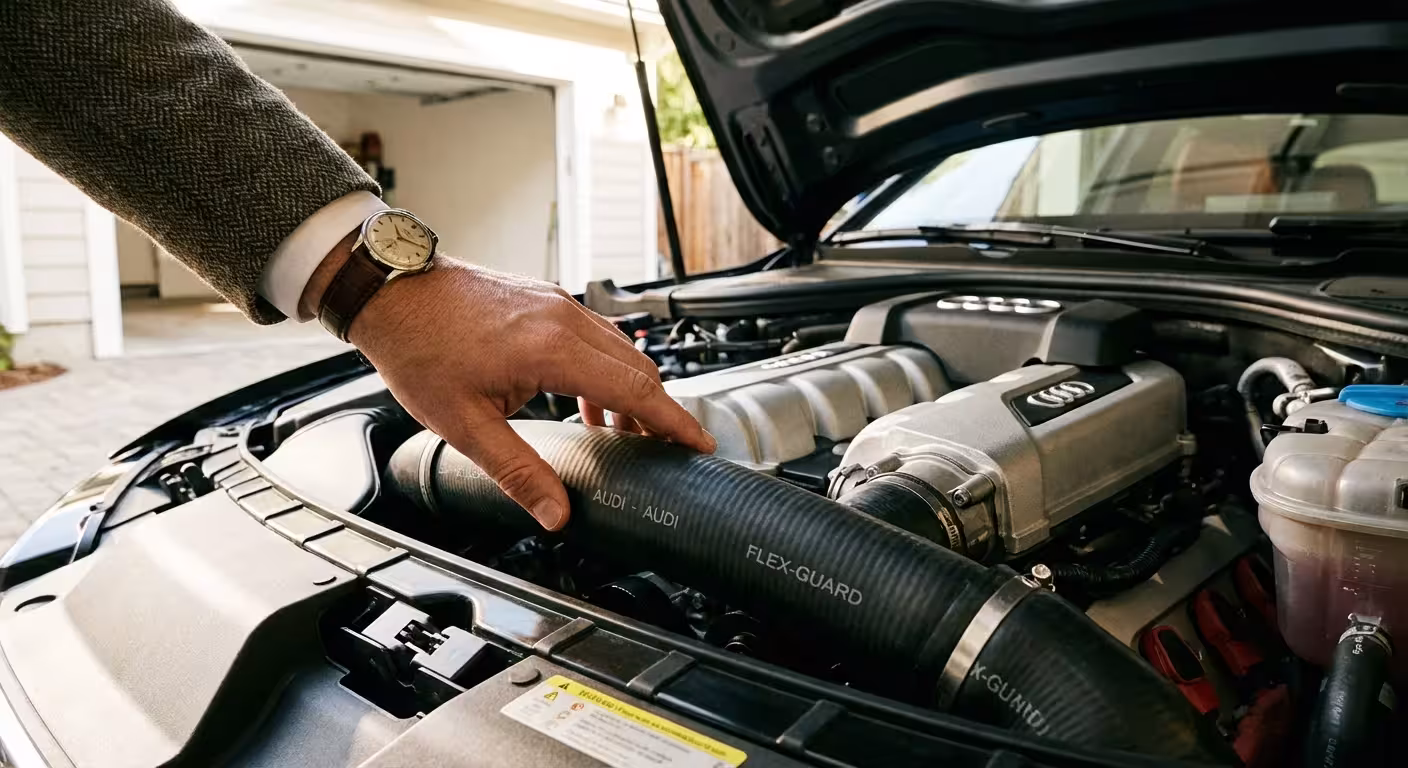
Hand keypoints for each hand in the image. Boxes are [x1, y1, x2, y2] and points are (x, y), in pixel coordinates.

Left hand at [303, 246, 714, 530]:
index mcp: (553, 350)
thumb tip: (555, 512)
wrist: (390, 291)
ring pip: (620, 349)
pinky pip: (596, 336)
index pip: (637, 390)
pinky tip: (586, 400)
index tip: (699, 443)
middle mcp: (564, 319)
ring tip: (623, 434)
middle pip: (639, 368)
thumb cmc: (419, 347)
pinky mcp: (544, 300)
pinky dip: (606, 369)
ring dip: (631, 391)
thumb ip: (518, 471)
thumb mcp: (465, 424)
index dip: (673, 422)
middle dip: (658, 411)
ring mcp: (556, 304)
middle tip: (666, 448)